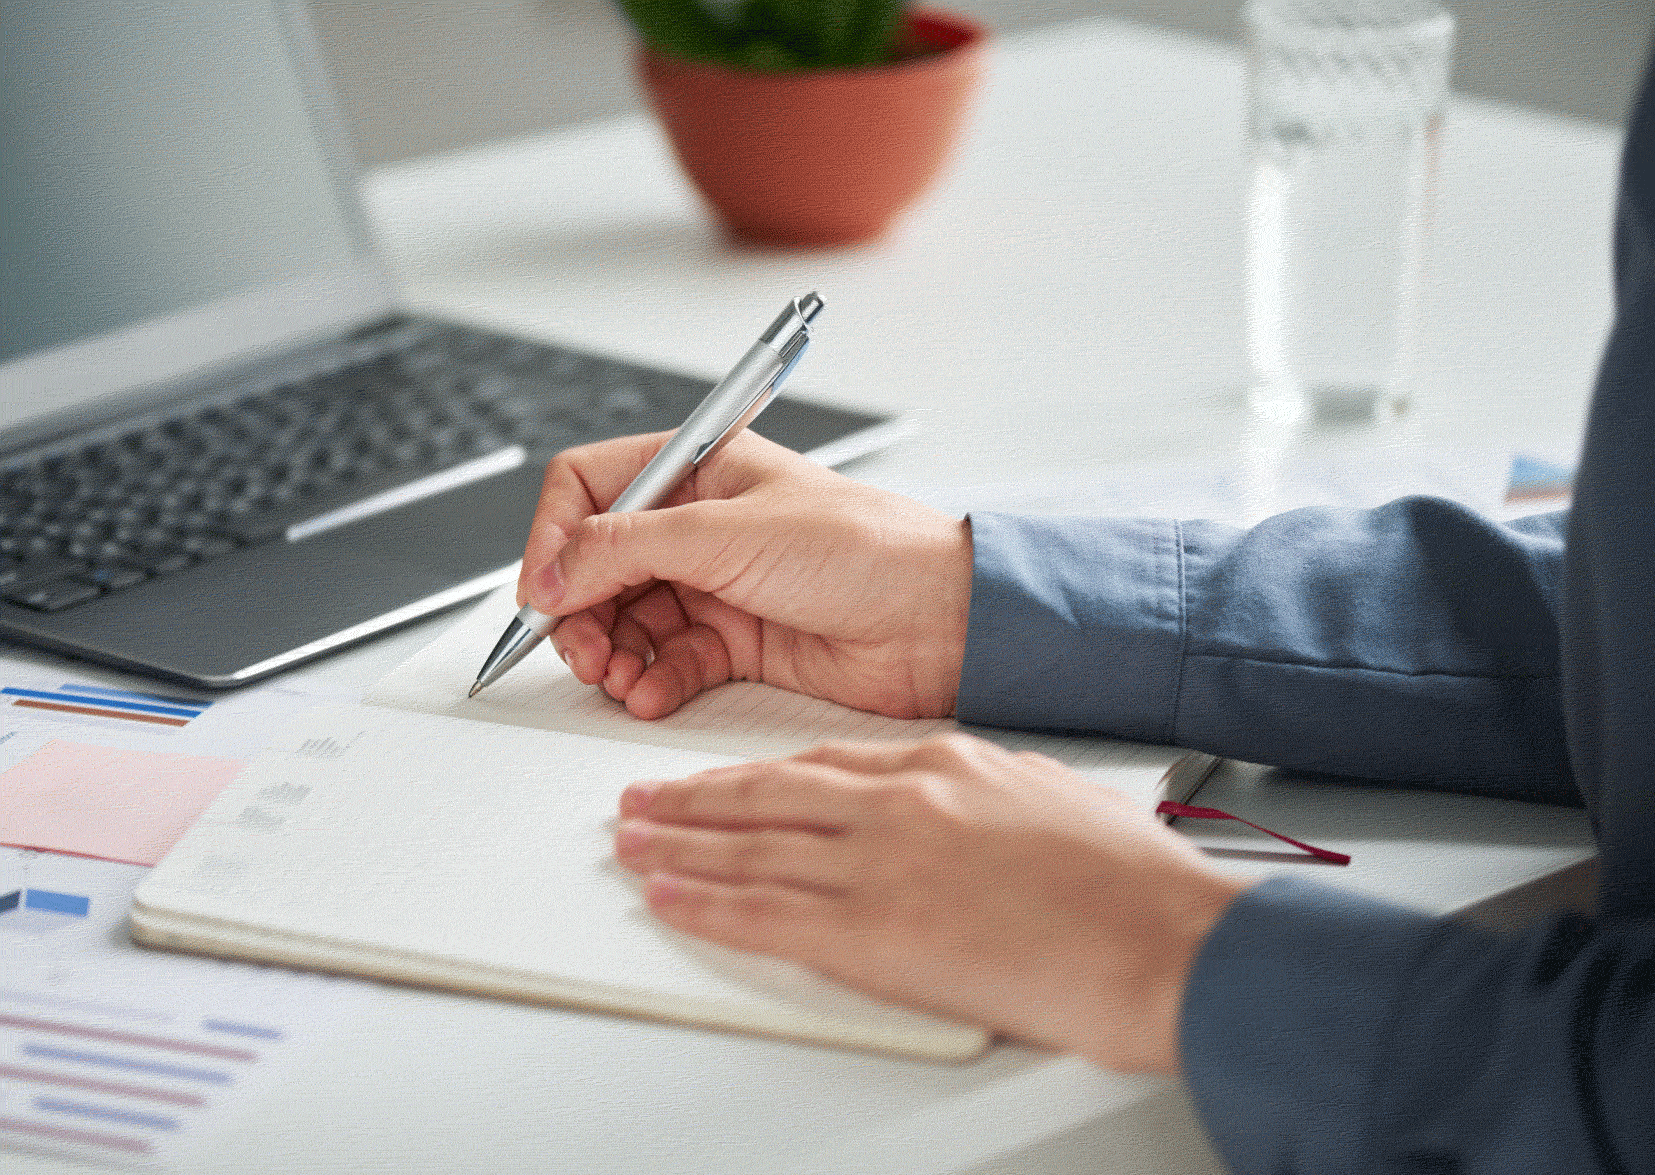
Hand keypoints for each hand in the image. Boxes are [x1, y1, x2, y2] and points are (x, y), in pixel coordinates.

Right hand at [518, 431, 971, 720]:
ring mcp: (715, 585)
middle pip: (597, 565)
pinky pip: (665, 662)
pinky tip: (653, 692)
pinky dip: (650, 682)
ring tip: (618, 675)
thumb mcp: (728, 533)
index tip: (544, 591)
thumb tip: (552, 571)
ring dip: (610, 653)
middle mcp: (700, 525)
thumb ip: (628, 549)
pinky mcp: (735, 643)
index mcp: (699, 468)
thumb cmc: (865, 550)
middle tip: (580, 648)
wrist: (939, 622)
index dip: (555, 539)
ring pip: (625, 621)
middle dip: (578, 610)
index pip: (590, 487)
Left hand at [612, 733, 1254, 1072]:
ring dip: (679, 848)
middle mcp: (898, 803)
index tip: (720, 779)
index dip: (753, 773)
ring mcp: (881, 865)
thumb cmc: (1127, 877)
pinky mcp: (876, 935)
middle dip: (693, 799)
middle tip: (641, 801)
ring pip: (749, 849)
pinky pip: (766, 916)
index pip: (818, 763)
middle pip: (765, 795)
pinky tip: (669, 900)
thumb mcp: (1049, 793)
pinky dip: (707, 908)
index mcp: (940, 763)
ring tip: (631, 844)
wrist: (1162, 936)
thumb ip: (983, 788)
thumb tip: (954, 794)